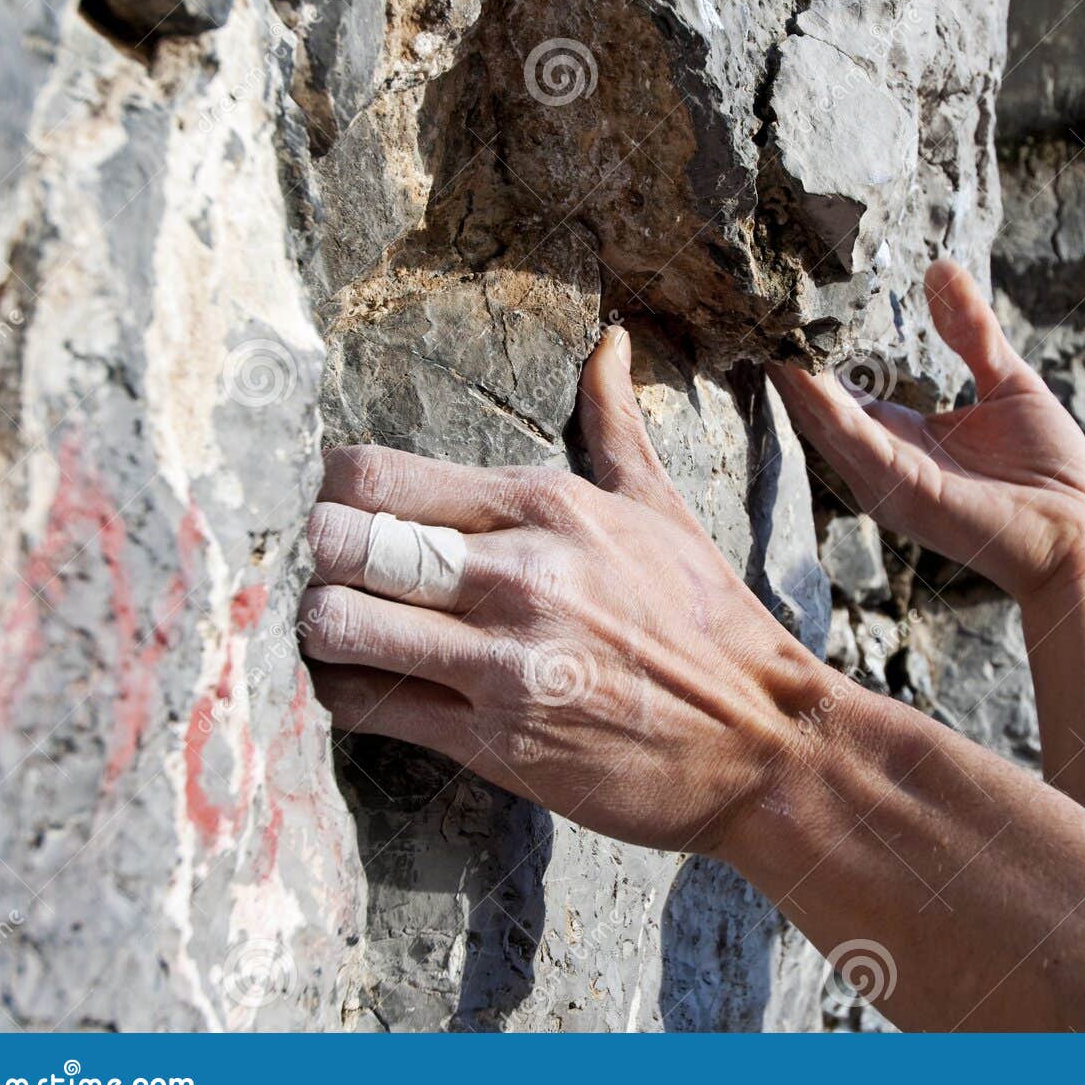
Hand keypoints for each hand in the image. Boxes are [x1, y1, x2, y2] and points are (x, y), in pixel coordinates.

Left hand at [298, 328, 831, 854]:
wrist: (760, 739)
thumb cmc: (707, 618)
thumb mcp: (661, 506)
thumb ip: (613, 421)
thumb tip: (610, 340)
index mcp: (545, 506)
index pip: (374, 474)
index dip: (336, 489)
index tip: (348, 508)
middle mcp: (516, 576)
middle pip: (342, 542)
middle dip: (324, 557)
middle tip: (343, 572)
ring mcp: (502, 663)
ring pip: (338, 625)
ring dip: (325, 628)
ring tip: (349, 629)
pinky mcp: (494, 744)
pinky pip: (367, 708)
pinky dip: (350, 694)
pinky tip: (374, 684)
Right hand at [769, 259, 1084, 602]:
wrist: (1076, 539)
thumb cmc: (1049, 475)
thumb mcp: (1008, 384)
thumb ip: (971, 332)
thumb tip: (940, 268)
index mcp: (900, 438)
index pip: (838, 393)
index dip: (814, 350)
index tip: (791, 303)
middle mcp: (880, 463)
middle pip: (815, 407)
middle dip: (787, 359)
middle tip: (758, 304)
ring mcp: (886, 480)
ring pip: (823, 422)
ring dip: (792, 378)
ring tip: (765, 327)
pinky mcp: (904, 490)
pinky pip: (855, 442)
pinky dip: (824, 407)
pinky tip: (798, 372)